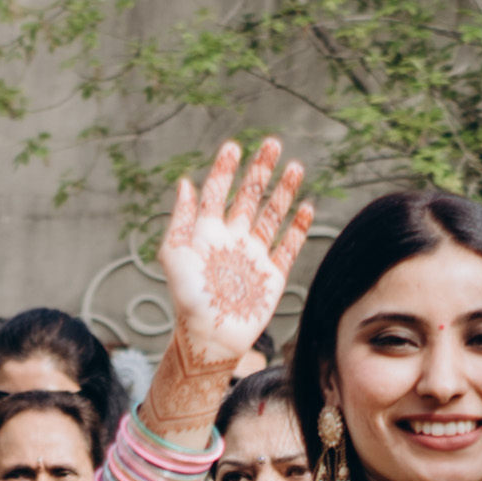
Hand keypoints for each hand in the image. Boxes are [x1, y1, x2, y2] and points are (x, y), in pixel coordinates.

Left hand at [152, 139, 317, 384]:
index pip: (217, 191)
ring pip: (272, 215)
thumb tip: (184, 183)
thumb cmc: (186, 299)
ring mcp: (254, 256)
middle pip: (249, 196)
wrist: (210, 336)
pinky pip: (288, 246)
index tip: (234, 146)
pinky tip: (307, 206)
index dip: (225, 169)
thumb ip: (181, 219)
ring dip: (283, 191)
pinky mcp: (272, 276)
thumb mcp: (174, 254)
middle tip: (272, 143)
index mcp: (207, 232)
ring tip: (296, 166)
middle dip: (260, 170)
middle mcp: (232, 239)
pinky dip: (298, 227)